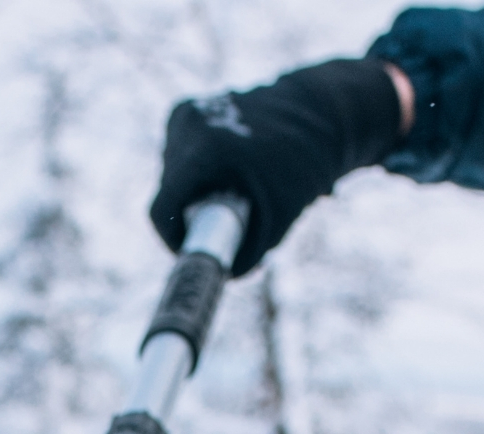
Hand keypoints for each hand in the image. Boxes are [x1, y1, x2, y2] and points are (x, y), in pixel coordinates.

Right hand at [150, 59, 410, 276]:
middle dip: (192, 213)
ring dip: (195, 191)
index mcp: (205, 150)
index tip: (191, 251)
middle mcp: (188, 126)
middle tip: (226, 222)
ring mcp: (186, 114)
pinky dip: (199, 170)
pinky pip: (181, 155)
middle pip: (170, 192)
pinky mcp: (189, 109)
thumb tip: (219, 275)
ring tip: (232, 190)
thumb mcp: (277, 218)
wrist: (321, 110)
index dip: (173, 240)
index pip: (163, 209)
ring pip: (174, 174)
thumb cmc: (305, 165)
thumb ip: (246, 252)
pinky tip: (227, 170)